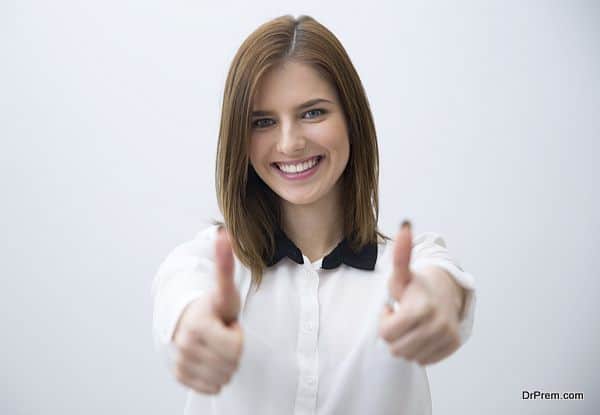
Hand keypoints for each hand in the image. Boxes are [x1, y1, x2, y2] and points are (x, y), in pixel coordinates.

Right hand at [172, 227, 243, 393]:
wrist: (187, 320)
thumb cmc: (212, 306)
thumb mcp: (223, 288)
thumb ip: (224, 263)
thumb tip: (225, 233)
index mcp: (197, 326)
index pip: (235, 348)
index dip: (236, 335)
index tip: (226, 323)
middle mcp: (185, 346)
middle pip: (230, 364)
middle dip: (231, 348)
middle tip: (221, 333)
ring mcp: (180, 362)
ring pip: (222, 378)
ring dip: (224, 363)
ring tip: (215, 344)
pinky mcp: (180, 376)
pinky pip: (211, 387)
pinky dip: (215, 376)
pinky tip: (208, 358)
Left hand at [378, 221, 463, 364]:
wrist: (446, 289)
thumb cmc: (416, 284)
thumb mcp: (402, 273)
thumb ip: (401, 254)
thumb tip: (405, 225)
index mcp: (421, 309)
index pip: (386, 334)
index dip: (385, 320)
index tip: (392, 307)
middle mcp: (436, 325)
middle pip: (396, 349)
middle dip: (394, 333)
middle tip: (402, 316)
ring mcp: (446, 337)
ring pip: (409, 356)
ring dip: (406, 342)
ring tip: (412, 322)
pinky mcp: (452, 345)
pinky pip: (424, 360)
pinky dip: (420, 349)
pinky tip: (423, 331)